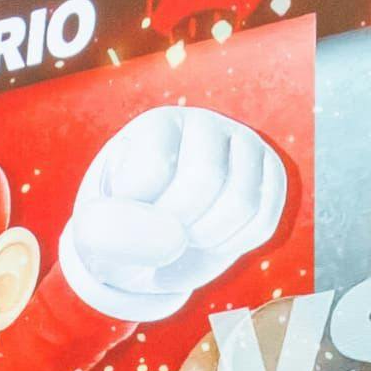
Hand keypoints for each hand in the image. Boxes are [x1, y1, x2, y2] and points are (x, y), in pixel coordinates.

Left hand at [60, 107, 287, 318]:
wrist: (160, 235)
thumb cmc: (126, 227)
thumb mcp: (98, 234)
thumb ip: (106, 234)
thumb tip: (171, 239)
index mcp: (156, 126)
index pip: (152, 168)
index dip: (141, 214)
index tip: (131, 219)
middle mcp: (204, 125)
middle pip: (204, 177)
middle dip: (179, 226)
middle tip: (164, 238)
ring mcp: (244, 146)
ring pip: (242, 200)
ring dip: (208, 239)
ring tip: (186, 239)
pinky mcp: (272, 176)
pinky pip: (264, 220)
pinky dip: (236, 245)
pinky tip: (213, 239)